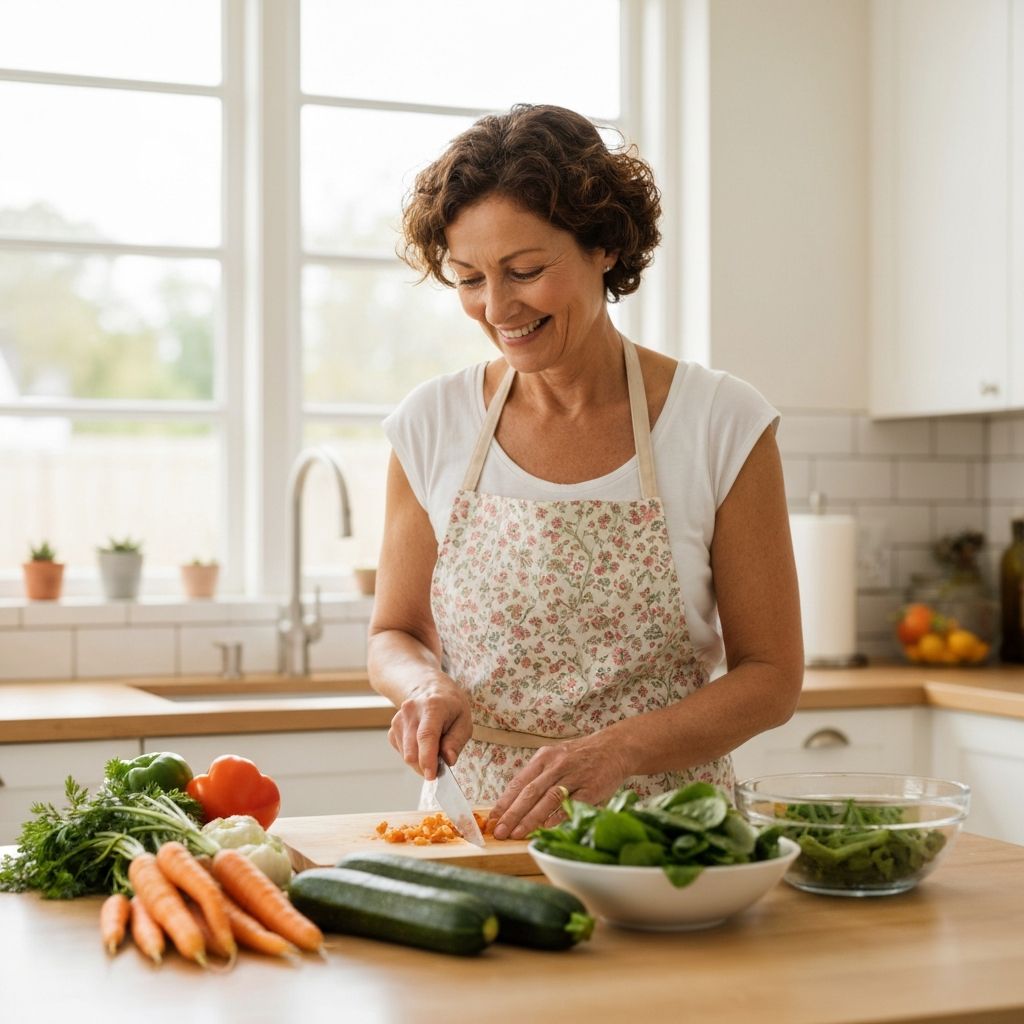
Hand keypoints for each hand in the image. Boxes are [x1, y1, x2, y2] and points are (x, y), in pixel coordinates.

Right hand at [387, 674, 472, 780]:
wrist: (428, 688)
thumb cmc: (449, 706)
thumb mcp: (464, 719)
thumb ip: (457, 740)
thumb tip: (449, 760)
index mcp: (433, 706)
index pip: (426, 736)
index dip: (428, 759)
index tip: (432, 775)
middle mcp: (411, 711)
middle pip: (412, 751)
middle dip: (427, 766)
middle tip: (441, 765)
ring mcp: (399, 720)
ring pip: (406, 755)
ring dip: (421, 762)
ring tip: (434, 749)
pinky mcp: (393, 729)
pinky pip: (402, 753)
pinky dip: (414, 756)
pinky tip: (423, 745)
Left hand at [489, 733, 629, 839]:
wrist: (614, 747)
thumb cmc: (580, 757)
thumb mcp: (555, 758)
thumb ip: (538, 777)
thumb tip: (515, 802)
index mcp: (544, 758)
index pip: (519, 782)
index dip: (504, 802)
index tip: (492, 819)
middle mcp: (557, 765)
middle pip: (530, 791)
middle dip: (512, 814)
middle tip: (499, 831)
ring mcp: (574, 776)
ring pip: (548, 798)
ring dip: (531, 818)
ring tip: (517, 834)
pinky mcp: (591, 788)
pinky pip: (572, 804)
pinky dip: (559, 817)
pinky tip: (547, 828)